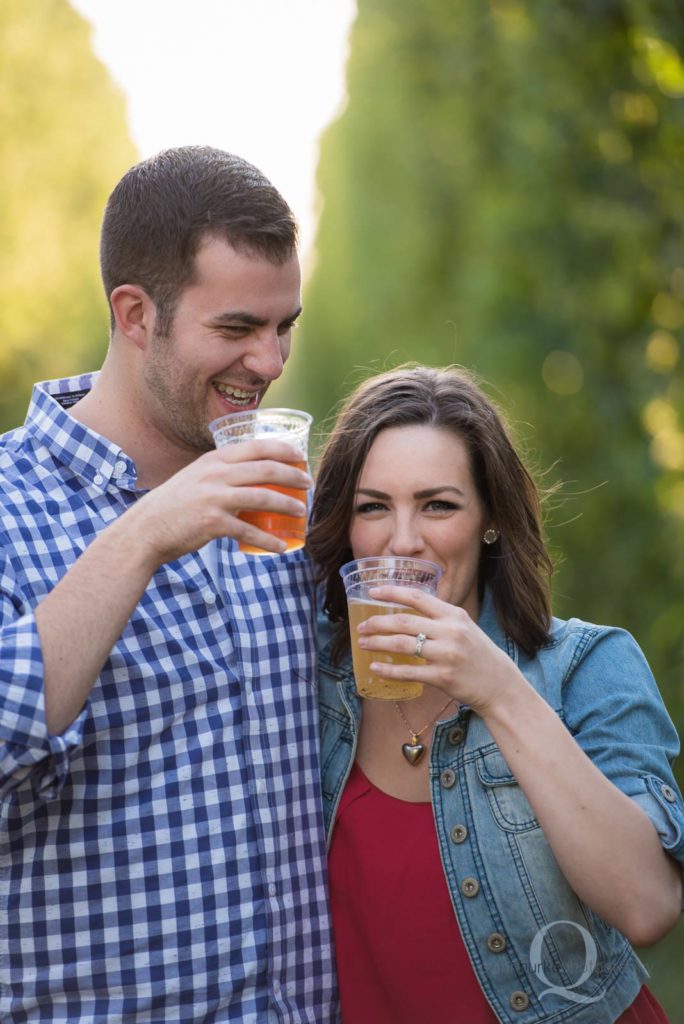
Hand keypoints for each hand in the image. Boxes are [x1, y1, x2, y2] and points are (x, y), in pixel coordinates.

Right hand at [123, 438, 311, 564]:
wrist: (145, 530)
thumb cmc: (173, 506)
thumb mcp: (195, 477)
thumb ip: (220, 473)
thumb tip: (249, 477)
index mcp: (214, 459)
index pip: (257, 446)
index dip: (284, 450)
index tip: (301, 456)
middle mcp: (216, 473)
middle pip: (267, 469)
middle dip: (294, 475)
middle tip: (308, 483)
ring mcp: (215, 497)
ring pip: (264, 498)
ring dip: (288, 506)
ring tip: (301, 512)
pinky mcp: (213, 523)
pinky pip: (250, 532)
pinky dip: (269, 541)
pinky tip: (281, 547)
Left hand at [356, 584, 521, 714]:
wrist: (500, 684)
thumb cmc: (478, 654)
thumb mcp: (464, 627)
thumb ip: (440, 618)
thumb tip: (408, 609)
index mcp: (454, 615)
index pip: (417, 597)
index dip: (391, 592)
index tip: (372, 592)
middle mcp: (450, 631)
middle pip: (404, 621)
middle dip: (377, 623)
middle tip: (361, 627)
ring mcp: (446, 654)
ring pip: (402, 644)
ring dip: (378, 643)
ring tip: (363, 644)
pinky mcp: (443, 677)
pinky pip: (408, 672)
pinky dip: (388, 670)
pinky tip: (375, 668)